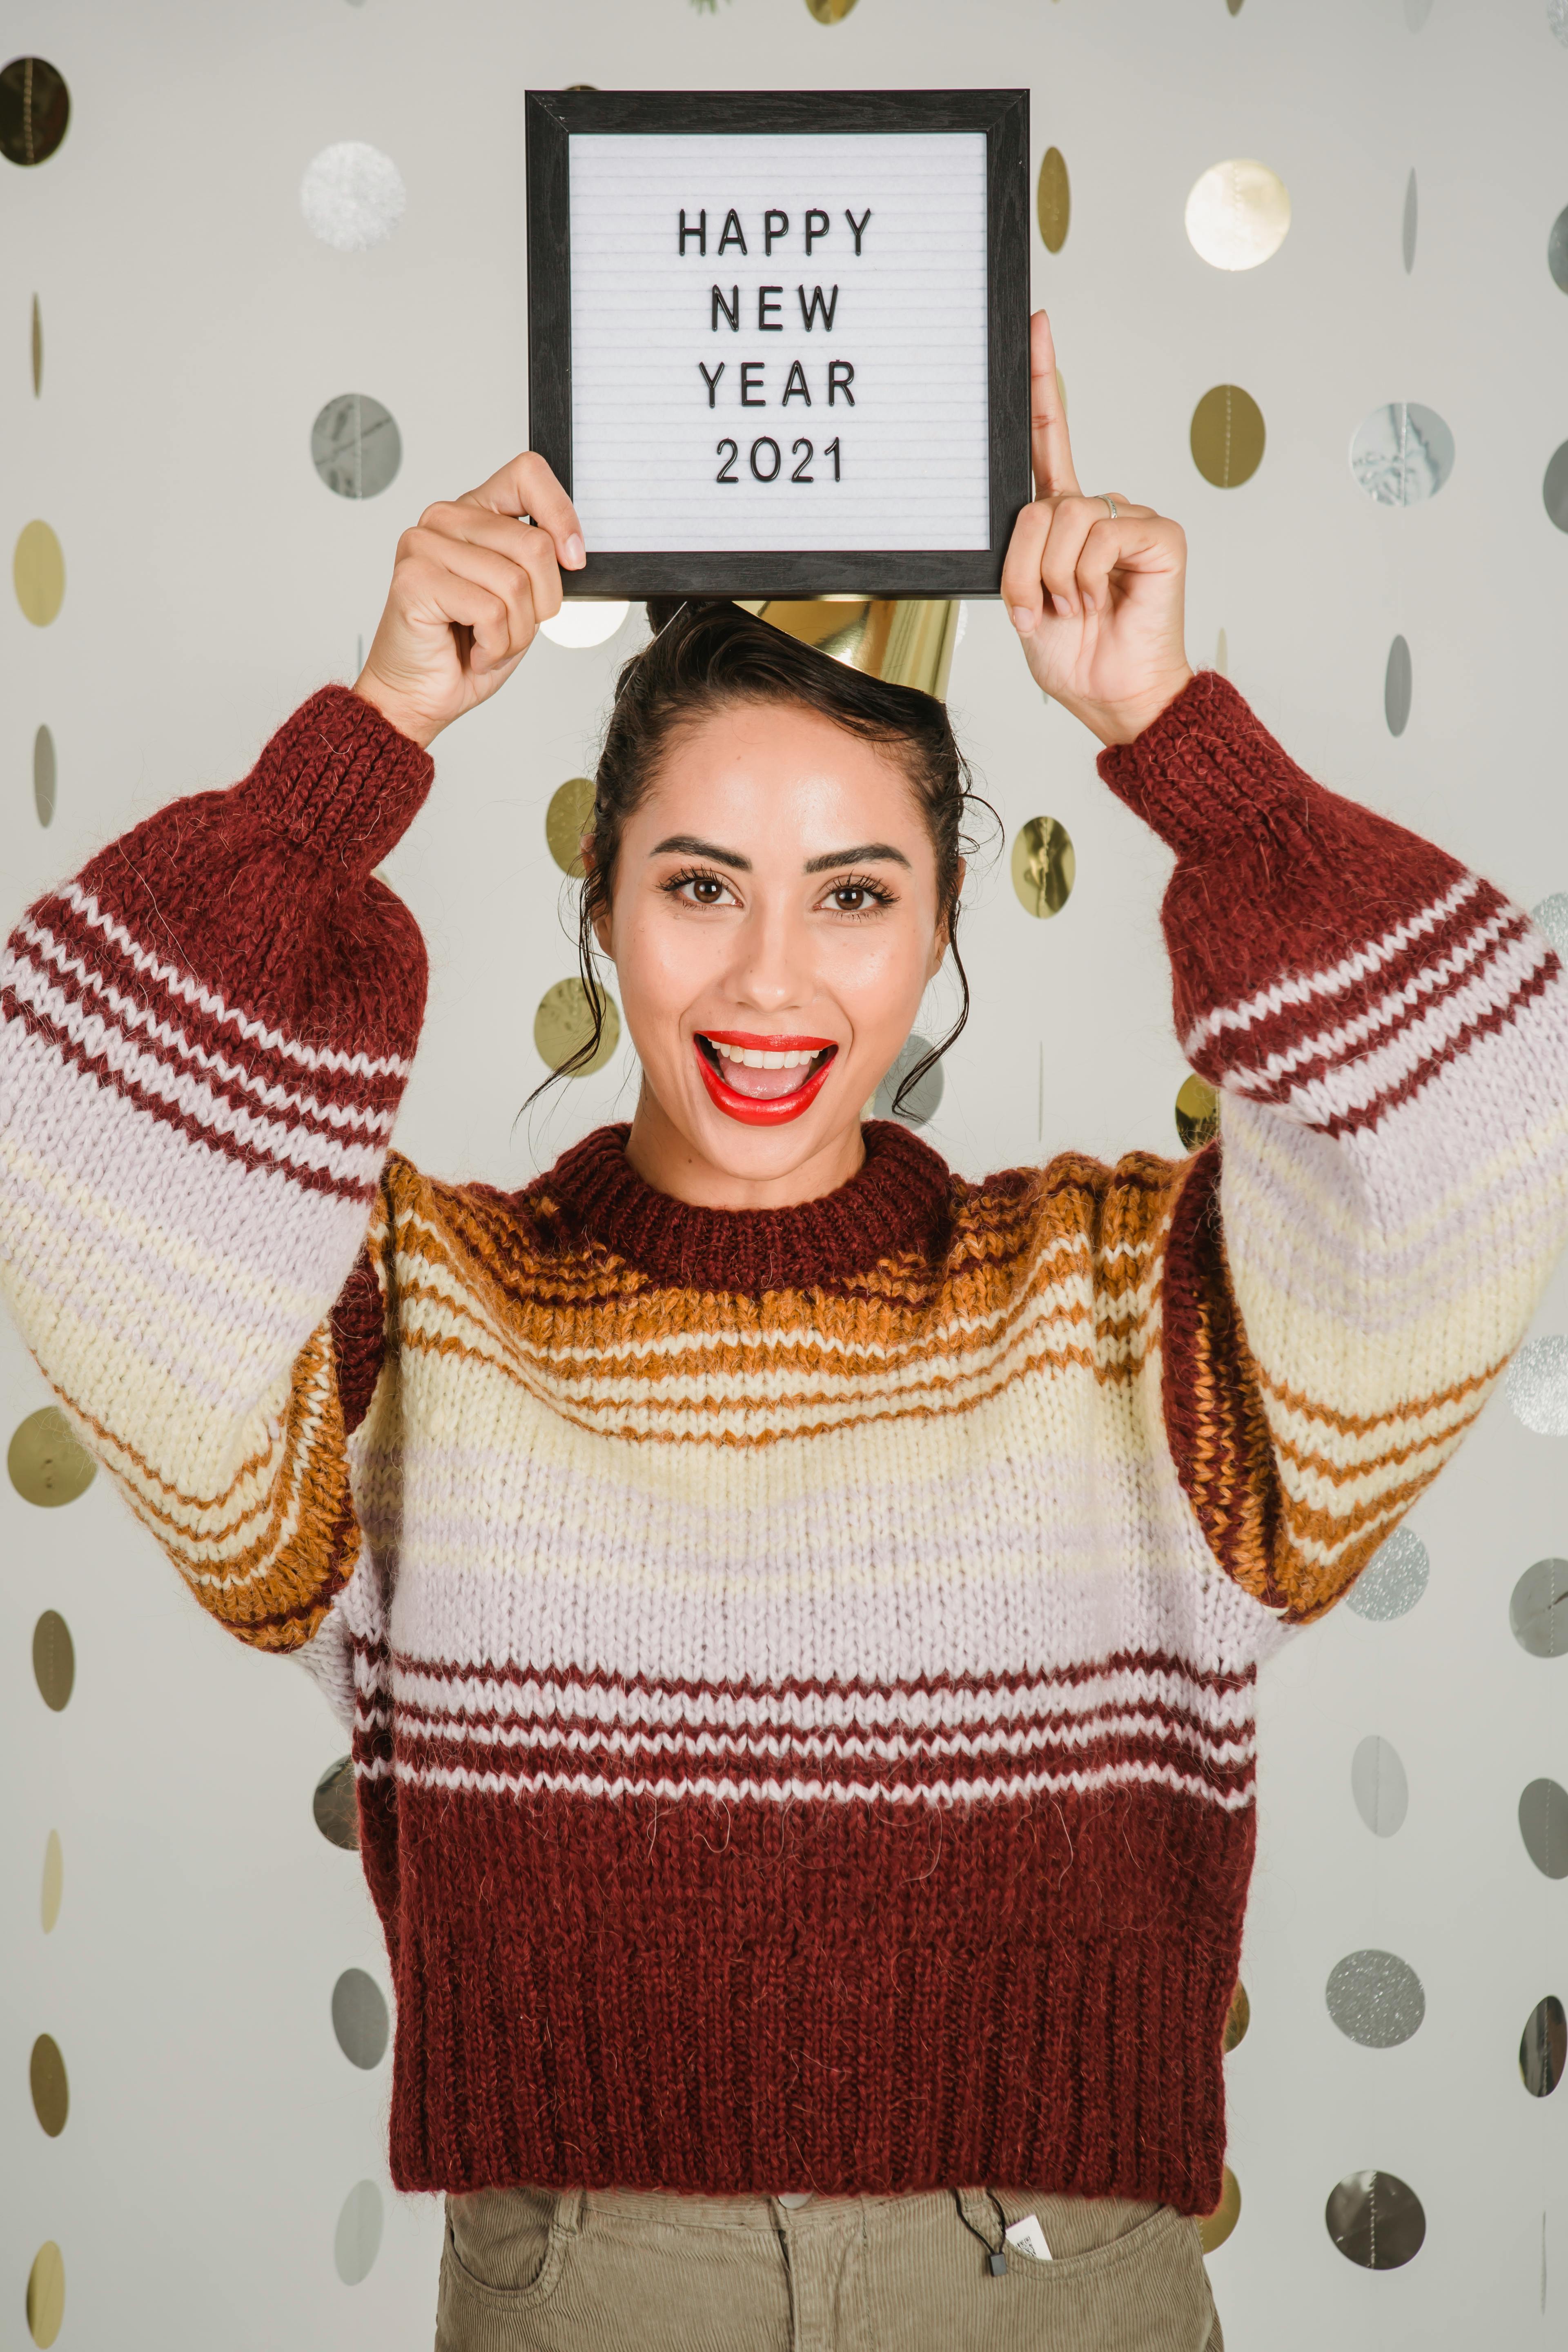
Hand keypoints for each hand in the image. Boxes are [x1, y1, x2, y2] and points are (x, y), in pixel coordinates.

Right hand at [352, 453, 585, 747]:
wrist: (418, 696)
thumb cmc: (465, 649)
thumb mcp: (521, 600)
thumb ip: (540, 563)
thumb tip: (572, 549)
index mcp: (473, 512)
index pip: (528, 474)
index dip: (561, 514)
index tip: (573, 559)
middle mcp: (444, 519)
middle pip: (534, 544)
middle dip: (541, 604)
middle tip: (514, 628)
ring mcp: (424, 545)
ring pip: (515, 583)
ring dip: (516, 633)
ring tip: (490, 643)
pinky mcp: (415, 579)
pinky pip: (490, 611)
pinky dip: (494, 646)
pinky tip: (473, 652)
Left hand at [1002, 313, 1191, 746]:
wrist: (1111, 693)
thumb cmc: (1071, 652)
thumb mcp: (1024, 597)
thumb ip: (1019, 546)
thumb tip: (1025, 512)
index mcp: (1061, 518)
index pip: (1048, 438)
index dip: (1040, 384)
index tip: (1035, 327)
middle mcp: (1096, 510)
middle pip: (1039, 503)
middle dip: (1024, 567)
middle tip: (1041, 608)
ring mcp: (1130, 519)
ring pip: (1065, 518)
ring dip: (1052, 577)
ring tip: (1072, 609)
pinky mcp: (1158, 533)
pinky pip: (1103, 534)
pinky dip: (1087, 576)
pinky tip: (1100, 600)